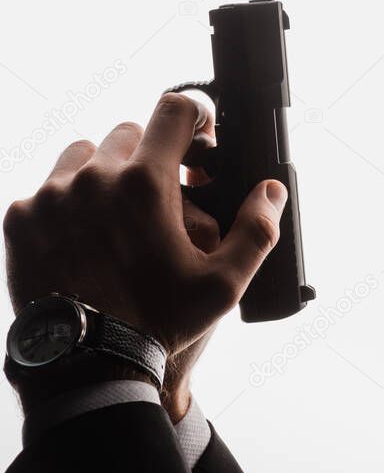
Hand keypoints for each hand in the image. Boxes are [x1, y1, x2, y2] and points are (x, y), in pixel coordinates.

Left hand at [3, 93, 286, 364]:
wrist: (86, 364)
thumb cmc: (159, 322)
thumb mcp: (225, 284)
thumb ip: (257, 230)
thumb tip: (271, 189)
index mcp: (147, 184)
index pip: (174, 108)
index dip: (195, 115)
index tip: (200, 136)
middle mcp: (94, 177)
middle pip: (130, 132)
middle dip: (152, 155)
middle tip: (163, 195)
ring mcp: (51, 195)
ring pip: (85, 154)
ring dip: (107, 172)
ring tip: (120, 214)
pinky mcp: (21, 217)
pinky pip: (49, 187)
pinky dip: (69, 201)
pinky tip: (85, 236)